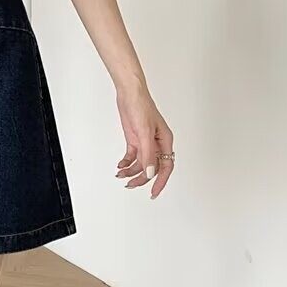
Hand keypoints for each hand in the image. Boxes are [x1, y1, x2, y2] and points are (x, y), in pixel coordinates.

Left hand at [115, 83, 173, 197]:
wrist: (129, 93)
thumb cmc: (142, 106)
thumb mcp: (145, 132)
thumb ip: (148, 153)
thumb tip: (150, 173)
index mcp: (165, 141)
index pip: (166, 167)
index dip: (160, 182)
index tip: (154, 193)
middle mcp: (157, 144)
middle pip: (152, 168)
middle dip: (141, 178)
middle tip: (130, 185)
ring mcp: (145, 141)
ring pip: (141, 163)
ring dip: (131, 171)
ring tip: (121, 175)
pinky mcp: (135, 139)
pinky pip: (132, 156)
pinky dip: (126, 162)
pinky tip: (120, 165)